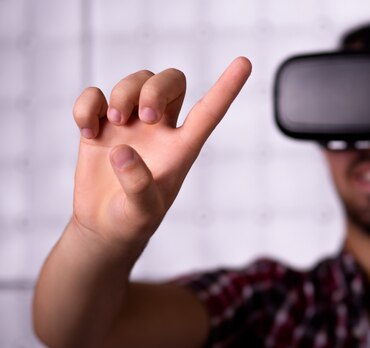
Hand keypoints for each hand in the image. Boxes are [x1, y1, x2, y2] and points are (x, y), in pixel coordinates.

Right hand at [71, 57, 251, 248]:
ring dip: (123, 93)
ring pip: (135, 81)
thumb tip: (123, 151)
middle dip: (157, 88)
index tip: (245, 62)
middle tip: (143, 115)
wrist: (104, 226)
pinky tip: (87, 131)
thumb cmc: (133, 220)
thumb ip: (138, 184)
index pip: (209, 112)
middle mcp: (160, 130)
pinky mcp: (101, 126)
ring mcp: (131, 125)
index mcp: (182, 148)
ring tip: (113, 122)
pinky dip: (88, 104)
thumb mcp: (142, 211)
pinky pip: (96, 96)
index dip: (227, 87)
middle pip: (172, 82)